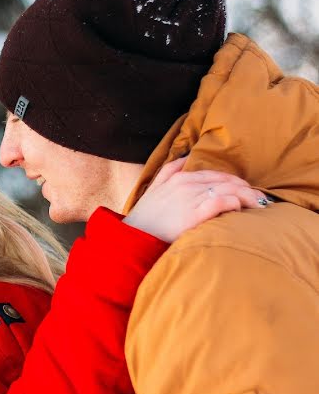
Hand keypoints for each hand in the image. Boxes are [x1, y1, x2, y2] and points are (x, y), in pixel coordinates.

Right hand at [123, 157, 267, 242]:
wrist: (134, 238)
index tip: (246, 190)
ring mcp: (191, 198)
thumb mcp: (153, 187)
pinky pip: (223, 202)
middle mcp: (186, 184)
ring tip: (259, 206)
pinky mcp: (195, 213)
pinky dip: (236, 203)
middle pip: (226, 181)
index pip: (215, 174)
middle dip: (246, 189)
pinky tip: (241, 210)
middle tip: (260, 200)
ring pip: (229, 190)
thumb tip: (188, 155)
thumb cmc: (145, 218)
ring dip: (247, 197)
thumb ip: (169, 170)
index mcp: (178, 177)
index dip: (234, 181)